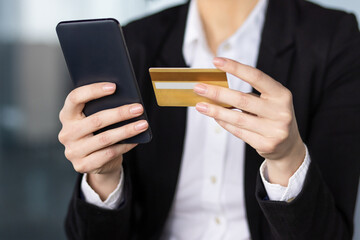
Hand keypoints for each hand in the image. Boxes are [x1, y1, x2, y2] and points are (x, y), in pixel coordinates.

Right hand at [58, 82, 148, 198]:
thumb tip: (127, 99)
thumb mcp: (95, 119)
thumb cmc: (98, 133)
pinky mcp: (82, 165)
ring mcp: (73, 151)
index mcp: (67, 115)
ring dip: (127, 130)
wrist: (96, 162)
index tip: (114, 87)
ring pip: (105, 138)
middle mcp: (66, 133)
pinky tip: (137, 140)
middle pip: (96, 120)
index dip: (93, 90)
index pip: (75, 98)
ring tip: (143, 124)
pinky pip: (109, 153)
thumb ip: (102, 108)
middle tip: (138, 108)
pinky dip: (125, 146)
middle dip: (120, 113)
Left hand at [194, 57, 304, 185]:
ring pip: (237, 118)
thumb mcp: (269, 101)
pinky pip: (238, 132)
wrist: (288, 146)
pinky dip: (224, 123)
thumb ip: (249, 95)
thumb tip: (216, 89)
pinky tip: (215, 117)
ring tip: (200, 105)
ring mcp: (274, 130)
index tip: (216, 60)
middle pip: (242, 99)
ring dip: (215, 111)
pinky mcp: (266, 145)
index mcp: (282, 94)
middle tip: (198, 88)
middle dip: (217, 93)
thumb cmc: (272, 116)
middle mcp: (280, 111)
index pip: (256, 76)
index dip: (235, 67)